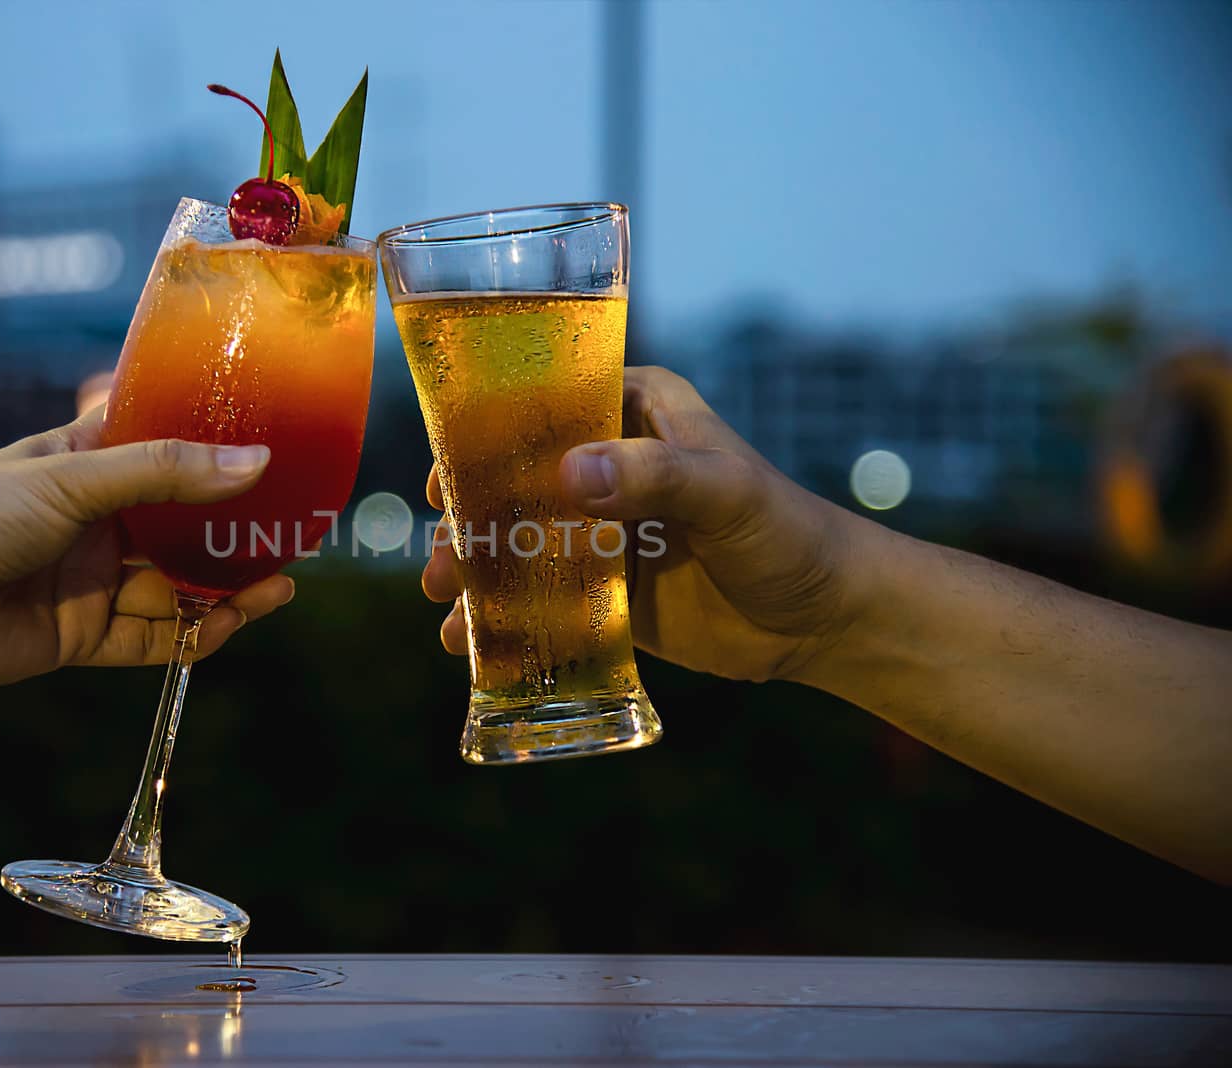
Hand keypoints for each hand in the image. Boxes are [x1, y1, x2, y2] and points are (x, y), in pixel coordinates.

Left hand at [0, 407, 295, 686]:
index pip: (161, 449)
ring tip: (279, 584)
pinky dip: (192, 634)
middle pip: (180, 526)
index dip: (213, 452)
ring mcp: (91, 580)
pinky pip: (153, 637)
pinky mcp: (84, 636)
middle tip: (292, 532)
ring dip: (225, 588)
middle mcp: (93, 521)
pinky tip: (230, 622)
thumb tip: (256, 461)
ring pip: (174, 586)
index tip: (272, 451)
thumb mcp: (74, 478)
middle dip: (232, 532)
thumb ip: (167, 472)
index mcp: (83, 465)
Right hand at [422, 366, 872, 682]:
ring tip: (446, 605)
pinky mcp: (604, 588)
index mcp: (634, 411)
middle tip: (441, 563)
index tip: (444, 481)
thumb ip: (655, 476)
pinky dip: (503, 616)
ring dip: (475, 569)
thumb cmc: (787, 534)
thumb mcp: (726, 493)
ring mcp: (601, 527)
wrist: (824, 619)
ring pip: (518, 539)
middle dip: (468, 520)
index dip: (483, 438)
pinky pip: (540, 595)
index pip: (543, 406)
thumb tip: (569, 473)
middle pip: (515, 479)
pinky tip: (469, 643)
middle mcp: (610, 462)